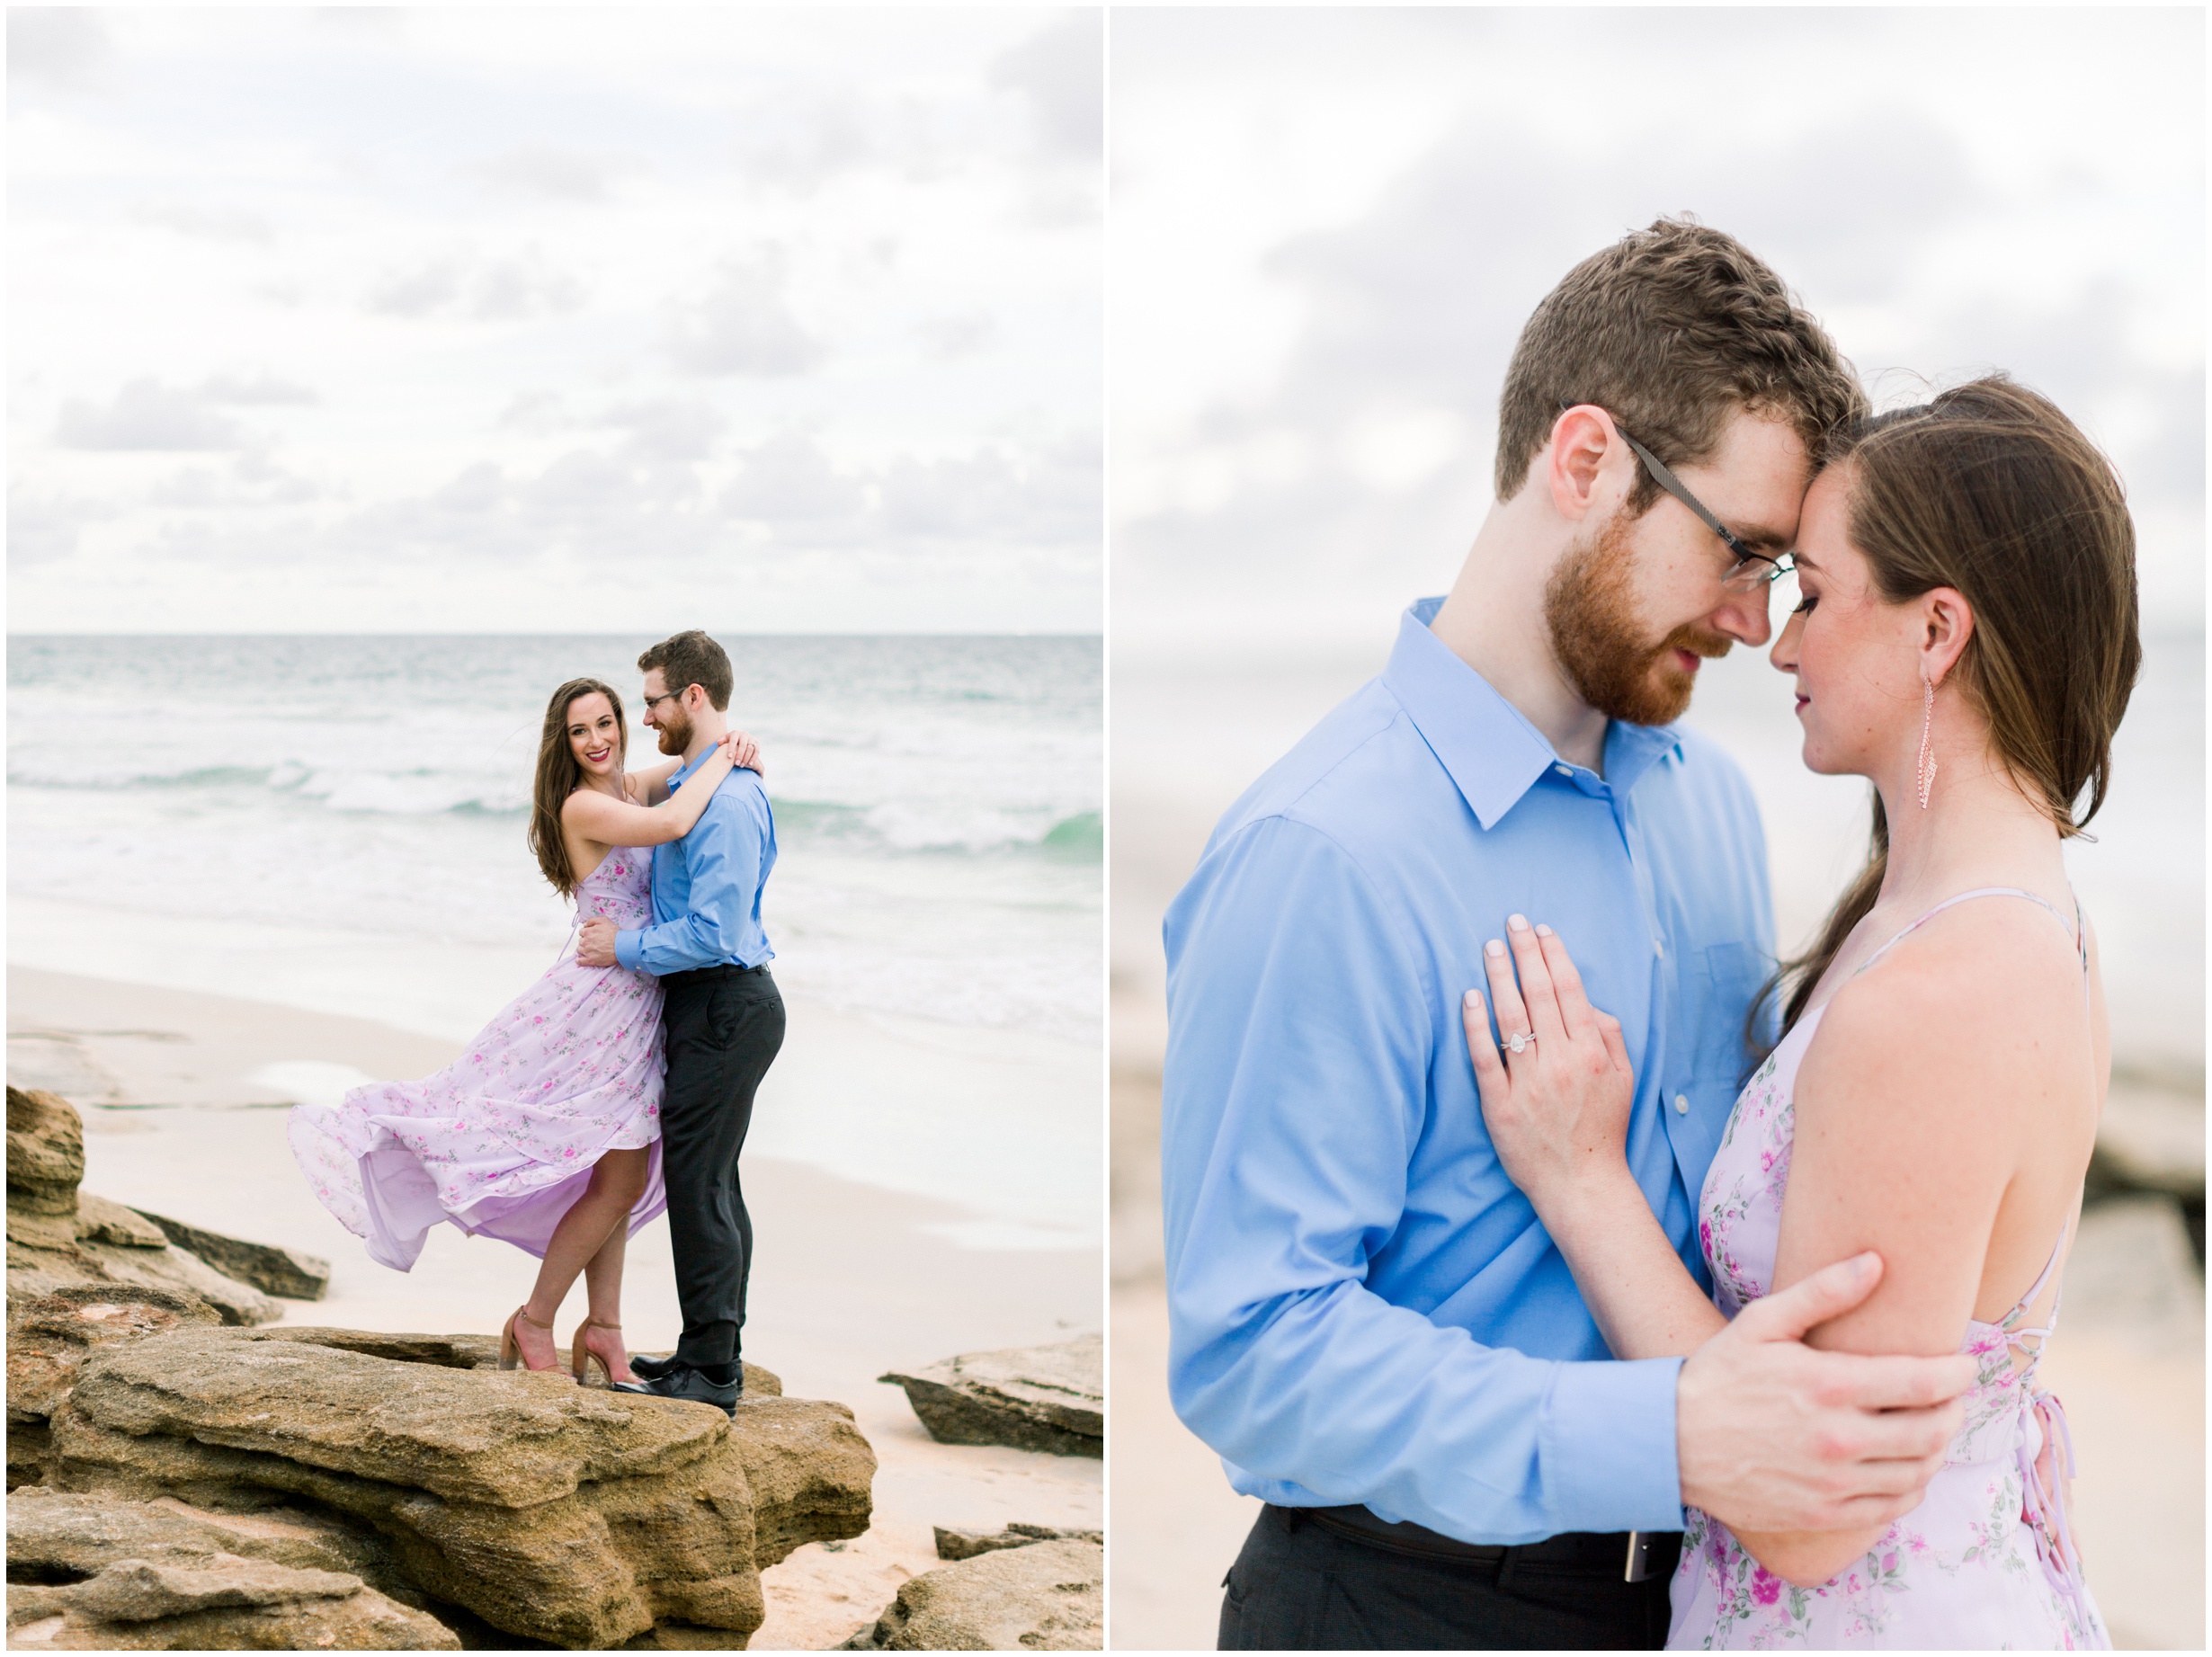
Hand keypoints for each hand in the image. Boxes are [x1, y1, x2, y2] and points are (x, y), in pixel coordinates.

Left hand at [576, 918, 620, 968]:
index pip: (581, 932)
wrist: (622, 946)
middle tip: (594, 942)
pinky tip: (582, 959)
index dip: (587, 933)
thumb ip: (592, 920)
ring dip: (583, 949)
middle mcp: (585, 942)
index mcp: (587, 932)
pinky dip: (580, 960)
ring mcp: (587, 952)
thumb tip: (585, 924)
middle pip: (581, 941)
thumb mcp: (604, 920)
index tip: (591, 935)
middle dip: (586, 941)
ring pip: (579, 950)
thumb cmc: (615, 934)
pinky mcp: (590, 961)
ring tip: (591, 949)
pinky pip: (580, 961)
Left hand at [722, 729, 761, 774]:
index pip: (733, 740)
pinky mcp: (757, 743)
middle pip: (743, 745)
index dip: (731, 748)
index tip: (729, 757)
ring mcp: (751, 738)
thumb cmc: (729, 742)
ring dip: (747, 758)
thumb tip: (719, 743)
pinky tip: (750, 764)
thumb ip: (722, 741)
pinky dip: (754, 758)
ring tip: (742, 765)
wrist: (739, 739)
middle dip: (740, 755)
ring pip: (751, 748)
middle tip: (736, 764)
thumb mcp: (725, 740)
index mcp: (735, 733)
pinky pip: (757, 751)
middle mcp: (744, 734)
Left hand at [1462, 915, 1634, 1213]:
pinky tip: (1470, 996)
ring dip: (1500, 977)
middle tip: (1511, 921)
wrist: (1581, 1183)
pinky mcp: (1500, 1104)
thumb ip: (1610, 1035)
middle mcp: (1561, 1062)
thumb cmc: (1602, 1129)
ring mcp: (1529, 1083)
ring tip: (1490, 947)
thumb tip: (1589, 1002)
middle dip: (1525, 952)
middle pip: (1539, 995)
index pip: (1570, 990)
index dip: (1553, 955)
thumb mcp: (1624, 1079)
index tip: (1540, 929)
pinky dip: (1476, 1024)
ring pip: (1511, 1018)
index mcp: (1592, 1052)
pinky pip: (1484, 1056)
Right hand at [1678, 1252, 1975, 1532]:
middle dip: (1954, 1411)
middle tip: (1953, 1397)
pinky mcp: (1824, 1513)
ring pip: (1918, 1471)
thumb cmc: (1718, 1375)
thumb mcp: (1762, 1322)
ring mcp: (1833, 1483)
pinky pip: (1892, 1506)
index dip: (1958, 1373)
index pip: (1923, 1383)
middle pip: (1932, 1431)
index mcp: (1828, 1385)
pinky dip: (1912, 1487)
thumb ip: (1823, 1292)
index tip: (1966, 1364)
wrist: (1670, 1440)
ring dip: (1938, 1450)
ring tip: (1933, 1429)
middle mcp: (1838, 1438)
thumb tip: (1877, 1263)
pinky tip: (1906, 1468)